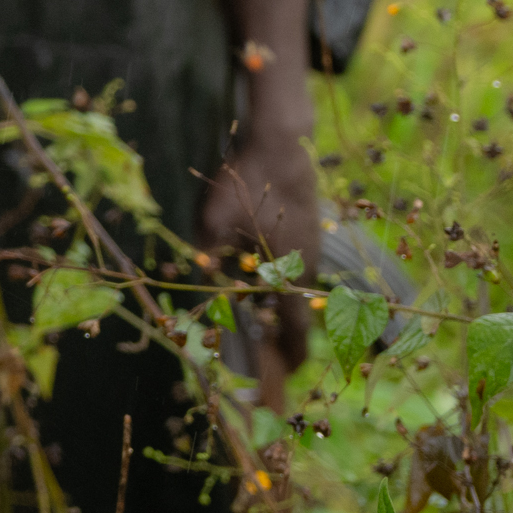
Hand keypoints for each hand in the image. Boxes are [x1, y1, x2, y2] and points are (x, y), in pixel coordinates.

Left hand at [201, 122, 323, 376]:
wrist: (280, 141)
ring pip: (299, 286)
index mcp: (289, 272)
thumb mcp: (213, 221)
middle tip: (276, 353)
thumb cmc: (246, 181)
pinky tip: (268, 273)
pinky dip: (287, 278)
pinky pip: (298, 263)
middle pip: (300, 310)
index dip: (292, 353)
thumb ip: (208, 258)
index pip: (295, 327)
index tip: (290, 371)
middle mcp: (306, 264)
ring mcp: (312, 243)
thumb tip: (200, 287)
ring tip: (268, 318)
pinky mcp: (310, 225)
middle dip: (287, 334)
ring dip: (286, 305)